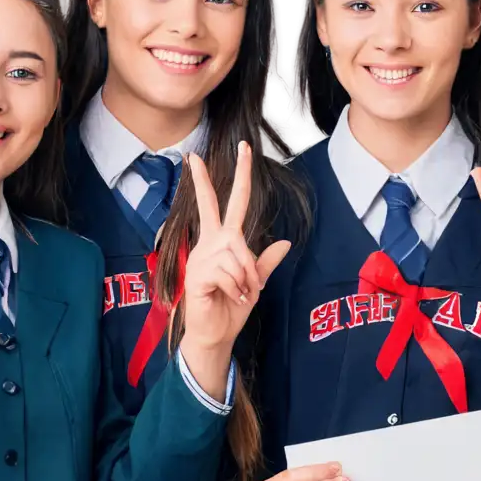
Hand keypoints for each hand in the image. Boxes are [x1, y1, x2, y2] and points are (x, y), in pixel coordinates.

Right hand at [181, 141, 290, 355]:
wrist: (215, 334)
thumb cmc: (231, 308)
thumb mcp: (254, 283)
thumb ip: (264, 262)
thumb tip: (284, 243)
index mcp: (221, 242)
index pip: (226, 205)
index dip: (232, 179)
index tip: (237, 150)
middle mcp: (208, 244)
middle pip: (216, 205)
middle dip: (222, 177)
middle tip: (242, 146)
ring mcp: (200, 258)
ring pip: (237, 254)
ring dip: (246, 279)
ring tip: (241, 294)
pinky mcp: (197, 275)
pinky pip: (229, 273)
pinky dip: (237, 289)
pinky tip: (231, 297)